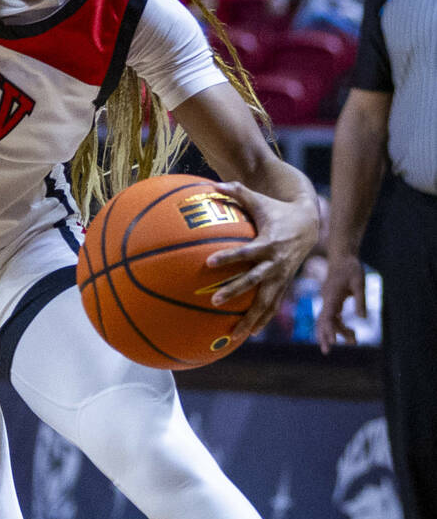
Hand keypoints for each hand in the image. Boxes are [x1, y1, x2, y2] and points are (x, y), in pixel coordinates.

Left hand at [202, 181, 318, 339]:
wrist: (309, 224)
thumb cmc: (277, 211)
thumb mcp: (260, 200)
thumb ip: (237, 192)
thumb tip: (214, 184)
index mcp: (268, 243)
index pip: (245, 252)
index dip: (228, 257)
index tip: (209, 263)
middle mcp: (275, 263)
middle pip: (254, 281)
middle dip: (235, 291)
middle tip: (215, 301)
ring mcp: (281, 276)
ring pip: (265, 301)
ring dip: (250, 318)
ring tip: (234, 334)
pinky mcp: (283, 284)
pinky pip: (272, 306)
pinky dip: (261, 320)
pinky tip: (248, 335)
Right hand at [317, 252, 365, 352]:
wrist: (342, 257)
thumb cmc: (351, 268)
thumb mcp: (360, 282)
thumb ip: (360, 300)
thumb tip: (362, 318)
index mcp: (332, 296)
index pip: (327, 316)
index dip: (328, 330)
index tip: (331, 342)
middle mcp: (326, 300)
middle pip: (322, 321)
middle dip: (324, 336)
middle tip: (327, 352)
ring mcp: (328, 301)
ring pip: (329, 321)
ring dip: (338, 332)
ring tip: (354, 341)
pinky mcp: (331, 301)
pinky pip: (333, 317)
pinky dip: (339, 325)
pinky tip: (350, 332)